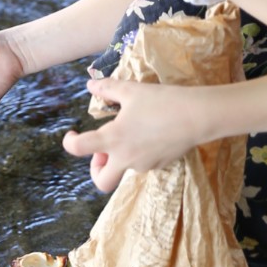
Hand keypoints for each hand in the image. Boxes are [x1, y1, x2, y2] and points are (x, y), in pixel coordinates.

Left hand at [62, 78, 214, 193]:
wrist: (197, 117)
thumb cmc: (161, 101)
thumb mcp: (131, 90)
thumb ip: (108, 88)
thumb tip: (90, 85)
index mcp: (113, 139)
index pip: (79, 149)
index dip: (69, 143)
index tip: (72, 134)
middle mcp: (125, 158)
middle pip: (102, 180)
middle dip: (98, 169)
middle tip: (105, 150)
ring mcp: (143, 165)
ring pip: (125, 167)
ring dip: (122, 154)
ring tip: (136, 129)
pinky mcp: (159, 166)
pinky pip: (143, 162)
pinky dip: (140, 152)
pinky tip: (154, 133)